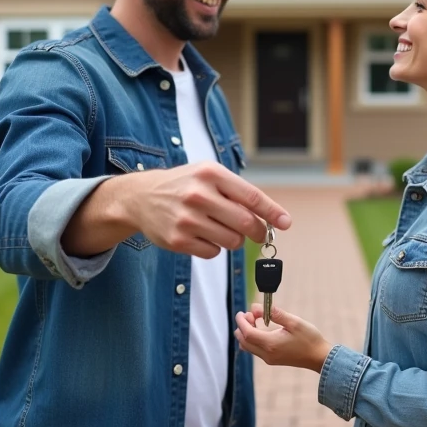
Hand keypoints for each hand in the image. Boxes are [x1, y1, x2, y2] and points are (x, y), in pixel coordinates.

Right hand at [62, 161, 289, 258]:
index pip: (250, 196)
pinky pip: (213, 252)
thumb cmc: (185, 185)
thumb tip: (273, 217)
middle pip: (245, 223)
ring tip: (220, 228)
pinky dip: (214, 247)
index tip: (286, 223)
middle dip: (258, 232)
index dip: (272, 212)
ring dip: (234, 240)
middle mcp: (198, 195)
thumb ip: (237, 192)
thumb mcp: (208, 176)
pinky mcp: (177, 240)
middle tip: (258, 235)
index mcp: (210, 174)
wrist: (141, 197)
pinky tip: (201, 235)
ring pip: (232, 241)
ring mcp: (186, 219)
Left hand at [235, 304, 332, 371]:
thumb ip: (275, 313)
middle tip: (250, 314)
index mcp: (271, 344)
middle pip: (243, 341)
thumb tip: (256, 307)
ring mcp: (269, 359)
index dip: (241, 322)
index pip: (247, 333)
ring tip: (255, 320)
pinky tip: (260, 329)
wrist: (319, 357)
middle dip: (242, 327)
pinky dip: (252, 339)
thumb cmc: (309, 339)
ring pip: (247, 347)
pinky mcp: (272, 360)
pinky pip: (254, 350)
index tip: (241, 312)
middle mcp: (267, 354)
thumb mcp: (294, 322)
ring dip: (246, 333)